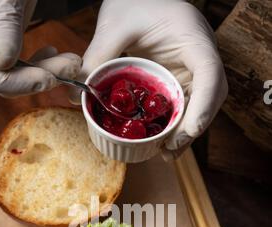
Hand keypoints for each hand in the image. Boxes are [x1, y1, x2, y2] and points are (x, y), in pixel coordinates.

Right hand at [0, 0, 80, 95]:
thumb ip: (2, 25)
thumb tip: (1, 61)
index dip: (14, 82)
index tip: (46, 78)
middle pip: (1, 80)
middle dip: (38, 77)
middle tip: (70, 67)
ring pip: (15, 77)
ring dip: (46, 73)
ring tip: (71, 61)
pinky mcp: (3, 50)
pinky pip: (21, 69)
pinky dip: (41, 66)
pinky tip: (56, 54)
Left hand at [73, 0, 227, 156]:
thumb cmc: (134, 1)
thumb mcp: (115, 24)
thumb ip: (98, 56)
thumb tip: (74, 96)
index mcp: (193, 38)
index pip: (210, 73)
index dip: (204, 105)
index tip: (189, 130)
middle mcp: (198, 58)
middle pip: (208, 98)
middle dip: (192, 127)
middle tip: (169, 149)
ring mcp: (191, 71)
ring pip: (197, 107)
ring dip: (184, 133)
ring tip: (164, 153)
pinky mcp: (179, 81)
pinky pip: (180, 106)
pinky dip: (172, 125)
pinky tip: (158, 142)